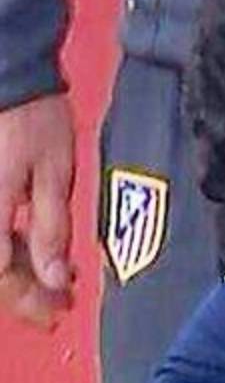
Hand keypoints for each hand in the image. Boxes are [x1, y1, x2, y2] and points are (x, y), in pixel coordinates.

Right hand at [0, 95, 75, 320]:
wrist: (5, 72)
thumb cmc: (31, 117)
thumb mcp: (53, 175)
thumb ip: (51, 230)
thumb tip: (55, 279)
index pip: (1, 275)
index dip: (31, 300)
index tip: (61, 310)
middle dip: (23, 291)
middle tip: (60, 301)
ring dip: (15, 271)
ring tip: (52, 278)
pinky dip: (6, 246)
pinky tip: (30, 250)